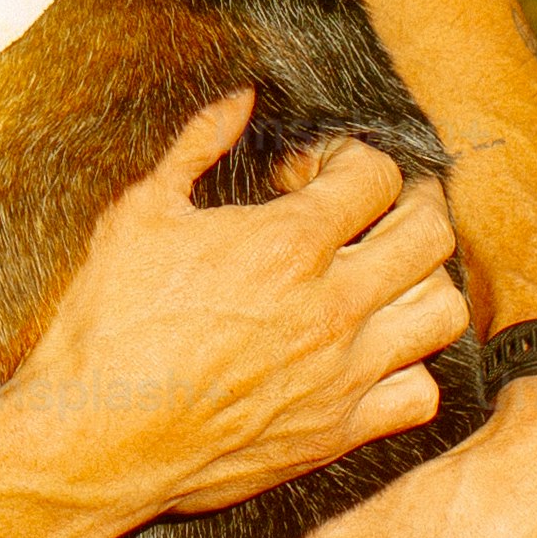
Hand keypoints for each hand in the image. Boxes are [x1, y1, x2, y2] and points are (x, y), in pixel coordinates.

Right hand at [0, 90, 467, 537]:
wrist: (94, 438)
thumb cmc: (108, 324)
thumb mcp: (140, 213)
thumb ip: (197, 146)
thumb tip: (239, 100)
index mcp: (287, 243)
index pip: (376, 174)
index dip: (345, 158)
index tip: (307, 174)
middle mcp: (332, 306)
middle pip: (430, 232)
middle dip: (408, 203)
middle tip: (372, 207)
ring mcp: (342, 373)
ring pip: (442, 311)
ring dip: (421, 281)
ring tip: (384, 275)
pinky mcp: (337, 432)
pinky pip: (421, 394)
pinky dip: (410, 367)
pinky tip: (371, 353)